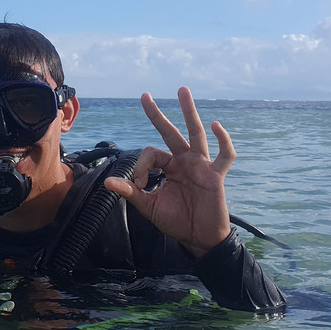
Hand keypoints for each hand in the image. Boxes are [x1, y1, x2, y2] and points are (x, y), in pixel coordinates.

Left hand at [104, 87, 233, 256]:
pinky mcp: (216, 176)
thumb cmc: (176, 221)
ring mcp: (201, 166)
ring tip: (182, 90)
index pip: (152, 153)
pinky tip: (215, 125)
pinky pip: (224, 155)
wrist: (198, 239)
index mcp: (169, 167)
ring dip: (189, 112)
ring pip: (195, 134)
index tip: (139, 185)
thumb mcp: (149, 207)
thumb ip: (131, 192)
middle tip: (144, 95)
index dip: (142, 166)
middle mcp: (184, 161)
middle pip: (170, 132)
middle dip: (157, 115)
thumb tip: (106, 182)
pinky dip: (223, 140)